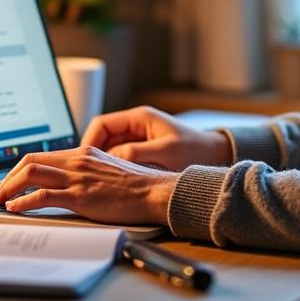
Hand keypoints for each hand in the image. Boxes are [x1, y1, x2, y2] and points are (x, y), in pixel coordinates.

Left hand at [0, 147, 178, 225]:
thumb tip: (72, 181)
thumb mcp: (109, 169)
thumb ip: (89, 171)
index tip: (11, 181)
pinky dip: (23, 202)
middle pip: (30, 162)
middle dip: (8, 178)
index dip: (20, 169)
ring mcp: (77, 177)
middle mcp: (77, 160)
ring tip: (0, 201)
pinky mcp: (79, 196)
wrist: (155, 192)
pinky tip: (15, 208)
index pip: (42, 156)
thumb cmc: (137, 186)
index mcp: (84, 153)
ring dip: (9, 188)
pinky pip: (42, 196)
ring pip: (31, 174)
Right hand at [80, 106, 233, 169]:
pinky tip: (110, 183)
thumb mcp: (165, 152)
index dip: (88, 141)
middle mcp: (136, 126)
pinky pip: (119, 158)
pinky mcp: (142, 152)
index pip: (101, 124)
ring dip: (101, 163)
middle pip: (101, 137)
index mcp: (139, 117)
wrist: (217, 156)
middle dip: (91, 155)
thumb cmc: (196, 150)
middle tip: (83, 175)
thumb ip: (136, 153)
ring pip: (108, 149)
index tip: (82, 160)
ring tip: (94, 181)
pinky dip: (112, 169)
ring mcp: (138, 139)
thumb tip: (109, 160)